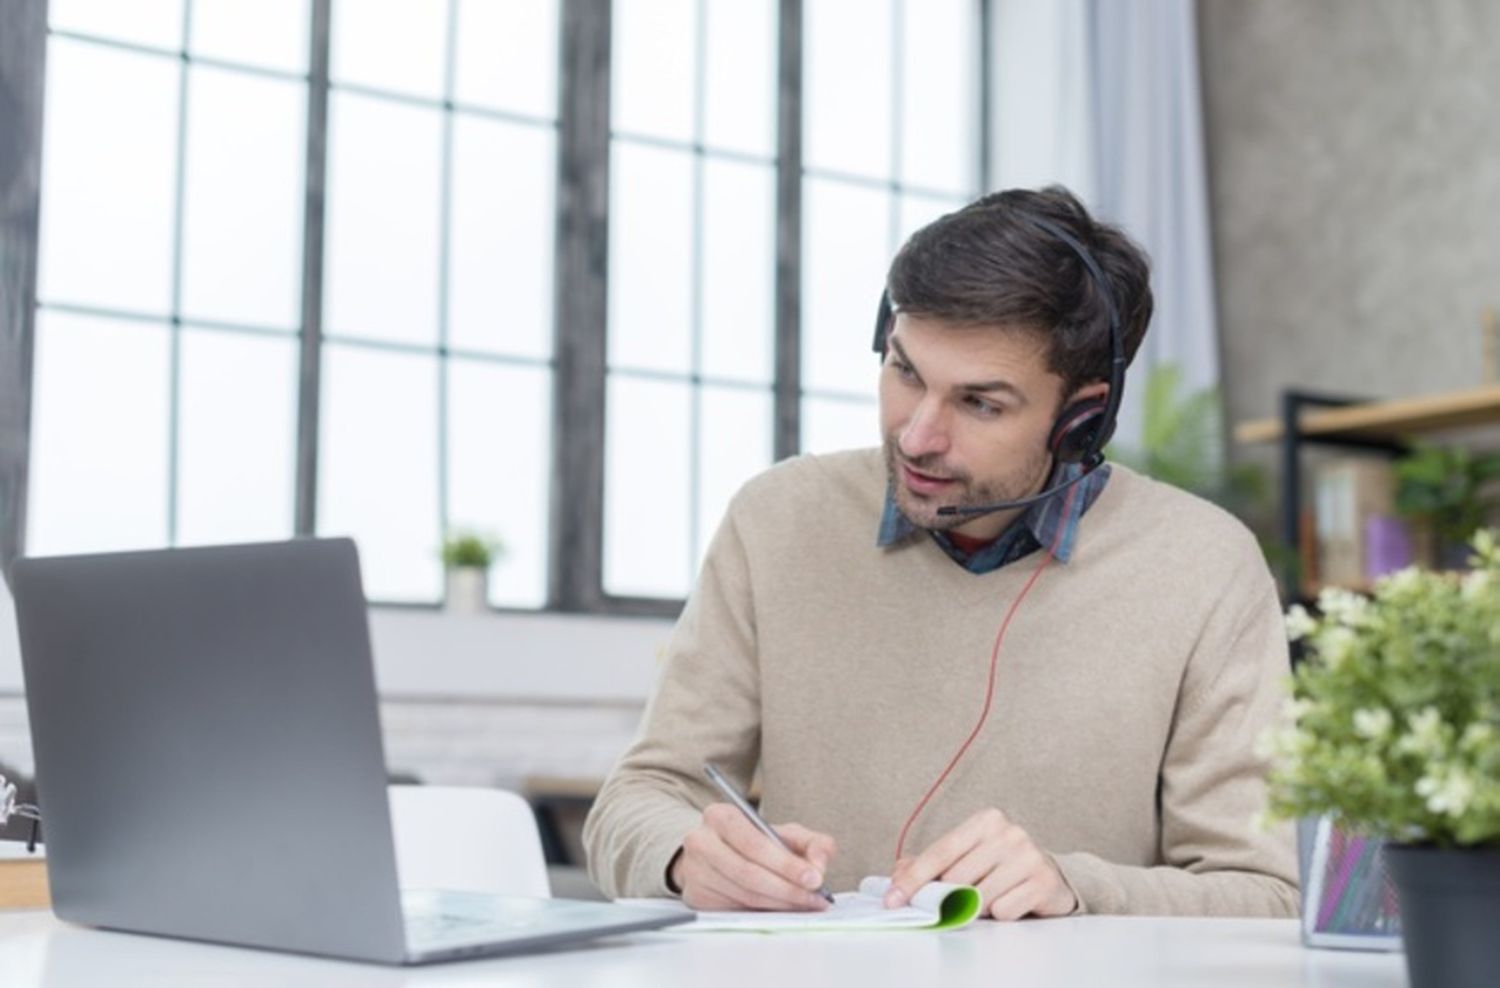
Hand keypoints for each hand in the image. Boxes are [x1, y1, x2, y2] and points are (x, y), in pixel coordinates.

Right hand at [670, 802, 836, 910]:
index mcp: (720, 816)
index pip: (755, 844)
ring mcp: (695, 872)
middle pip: (749, 873)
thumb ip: (811, 842)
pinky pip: (736, 909)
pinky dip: (764, 911)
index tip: (814, 878)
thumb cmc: (752, 842)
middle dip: (787, 888)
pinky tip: (783, 909)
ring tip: (805, 904)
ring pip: (744, 895)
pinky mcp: (696, 897)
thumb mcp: (782, 833)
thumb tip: (821, 863)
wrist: (715, 853)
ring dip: (780, 903)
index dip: (786, 864)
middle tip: (814, 897)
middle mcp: (701, 842)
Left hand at [885, 808, 1075, 920]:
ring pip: (978, 898)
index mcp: (985, 821)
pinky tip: (1012, 901)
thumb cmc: (1000, 868)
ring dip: (976, 908)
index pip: (940, 852)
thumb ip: (930, 865)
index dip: (913, 879)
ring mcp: (1027, 855)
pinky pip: (1003, 910)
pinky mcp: (1042, 880)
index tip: (893, 899)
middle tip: (958, 901)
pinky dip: (1001, 913)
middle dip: (950, 898)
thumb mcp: (966, 859)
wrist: (1050, 878)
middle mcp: (1008, 832)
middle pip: (956, 879)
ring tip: (990, 898)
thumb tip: (898, 875)